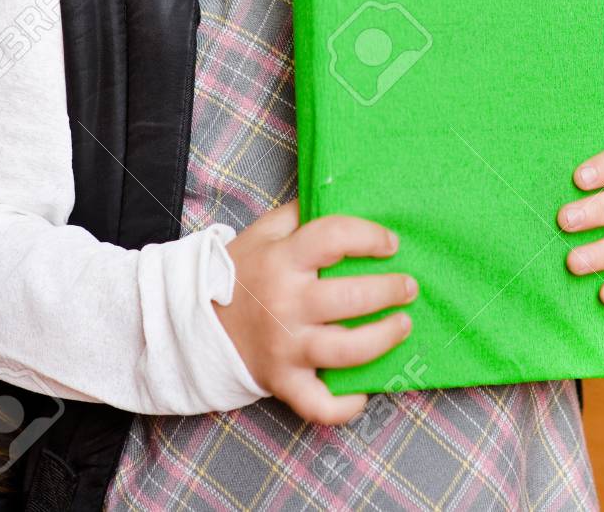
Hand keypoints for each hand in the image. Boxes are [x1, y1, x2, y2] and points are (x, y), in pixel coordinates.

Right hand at [214, 199, 417, 425]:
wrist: (195, 324)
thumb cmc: (239, 273)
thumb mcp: (263, 232)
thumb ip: (299, 213)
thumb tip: (340, 196)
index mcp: (282, 260)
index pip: (334, 238)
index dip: (368, 236)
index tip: (390, 243)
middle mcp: (285, 304)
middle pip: (349, 297)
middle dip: (389, 290)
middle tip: (409, 286)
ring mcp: (285, 347)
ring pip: (345, 350)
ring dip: (383, 338)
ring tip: (403, 325)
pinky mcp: (283, 382)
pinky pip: (318, 405)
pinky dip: (345, 406)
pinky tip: (365, 392)